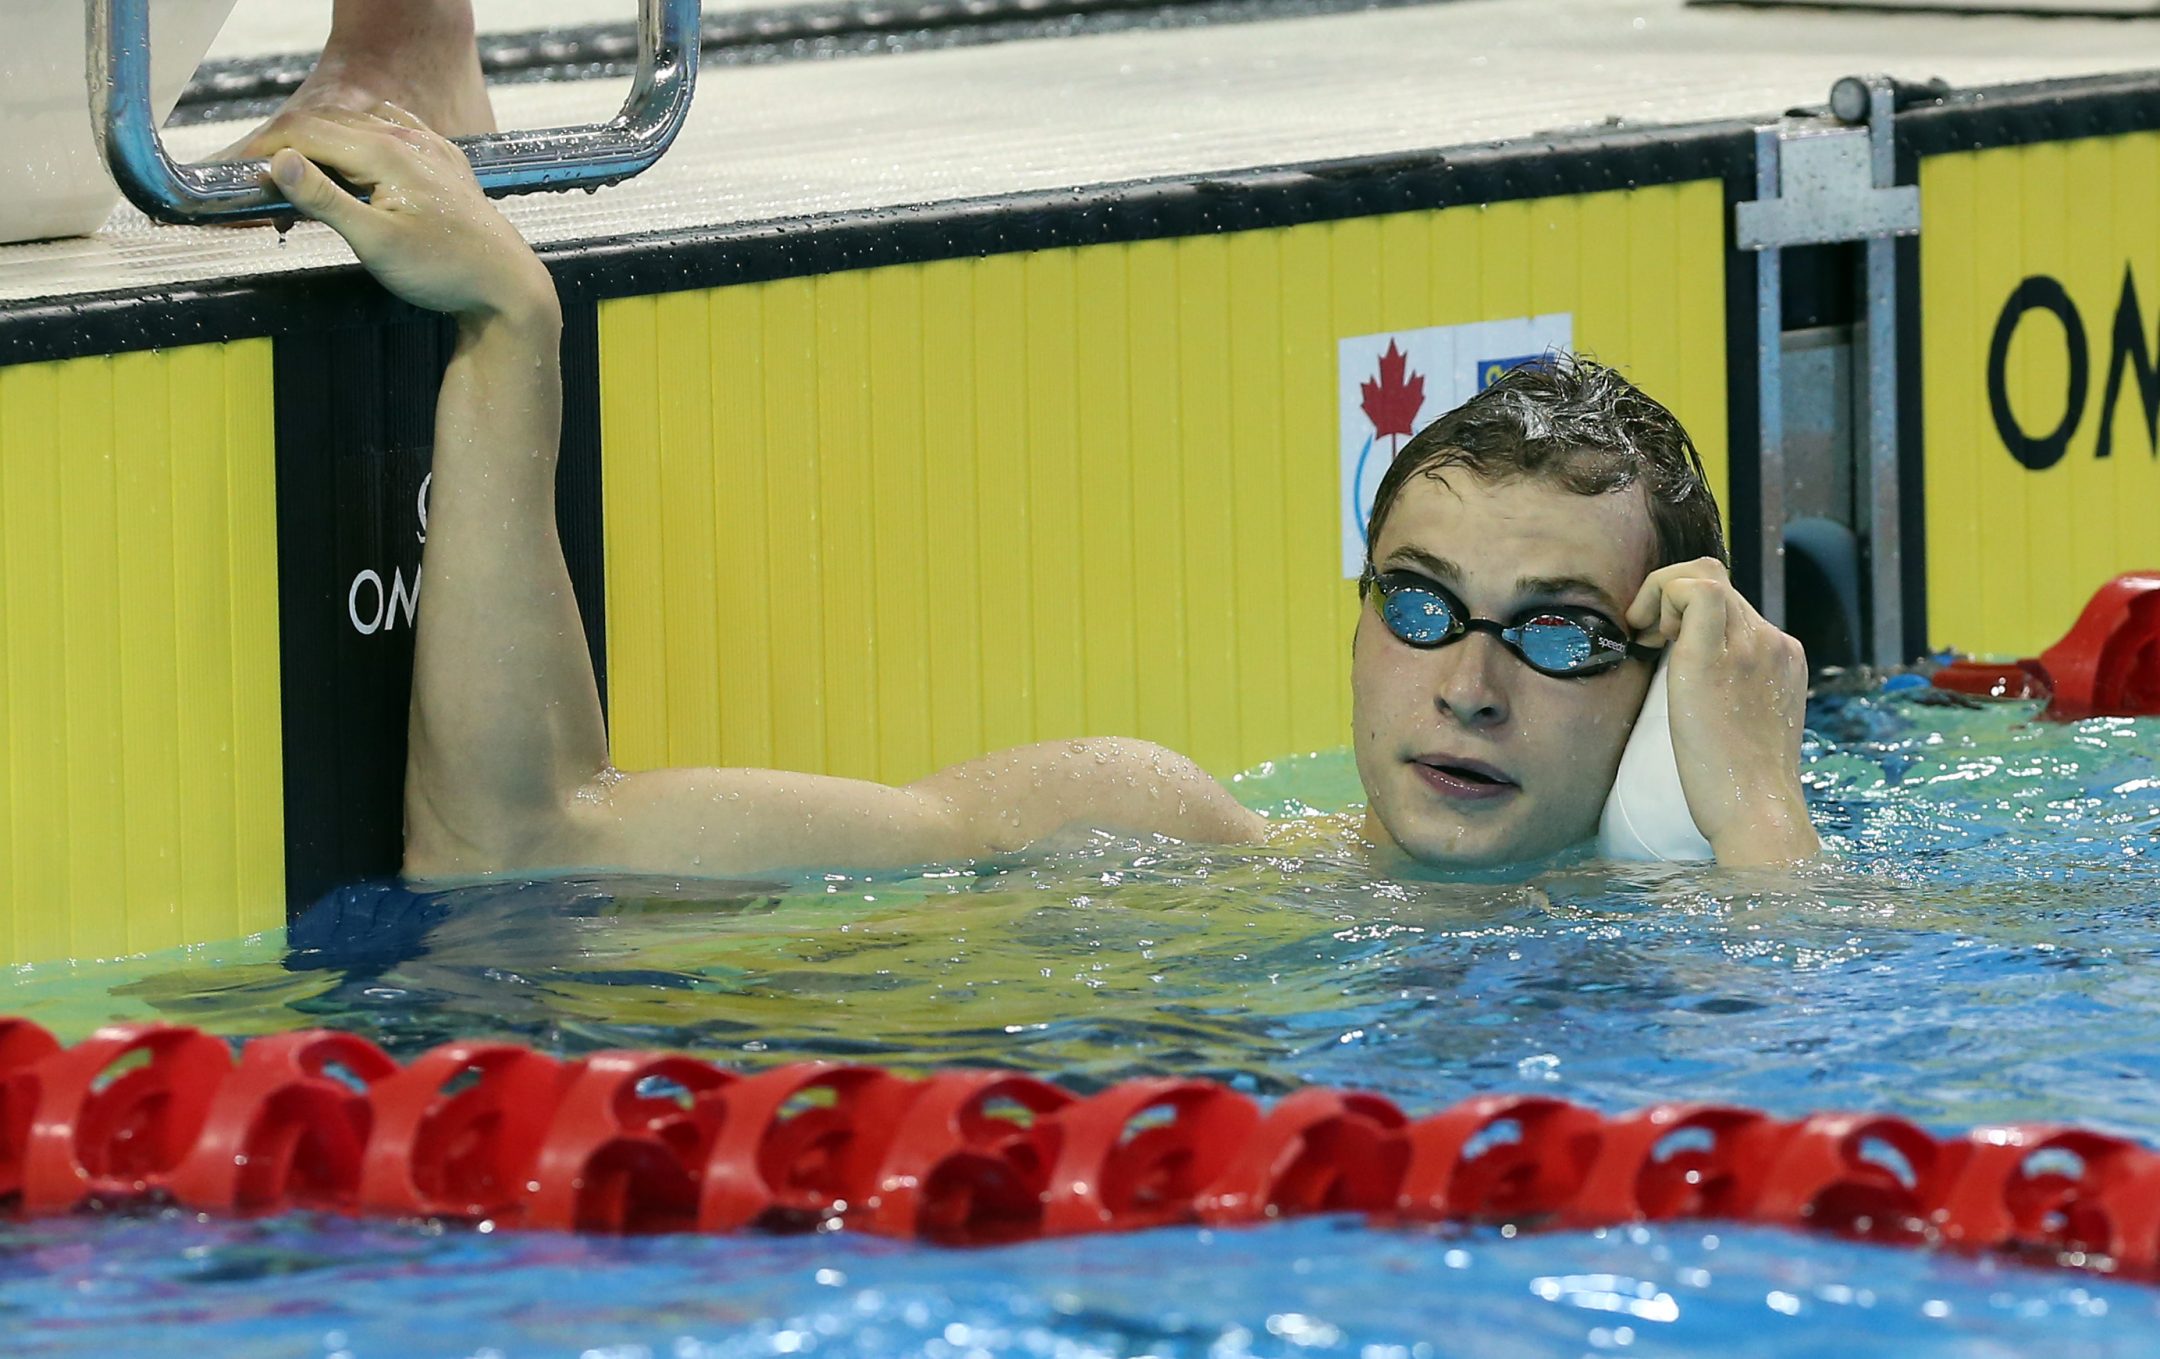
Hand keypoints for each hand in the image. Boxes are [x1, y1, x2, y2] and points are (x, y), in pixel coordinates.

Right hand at [259, 104, 554, 324]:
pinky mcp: (444, 164)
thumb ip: (326, 200)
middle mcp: (409, 140)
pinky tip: (352, 154)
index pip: (307, 134)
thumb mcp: (376, 242)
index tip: (235, 172)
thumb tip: (280, 162)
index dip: (265, 149)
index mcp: (386, 152)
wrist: (508, 287)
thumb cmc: (445, 271)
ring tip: (294, 176)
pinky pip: (392, 132)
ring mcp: (430, 149)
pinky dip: (359, 140)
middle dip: (287, 147)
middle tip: (254, 179)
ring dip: (321, 144)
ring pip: (359, 126)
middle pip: (329, 125)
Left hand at [1624, 557, 1819, 863]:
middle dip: (1669, 599)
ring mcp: (1750, 646)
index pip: (1733, 604)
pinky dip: (1662, 598)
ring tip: (1645, 638)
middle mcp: (1772, 644)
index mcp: (1782, 658)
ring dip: (1662, 597)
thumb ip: (1730, 690)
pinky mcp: (1715, 657)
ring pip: (1703, 577)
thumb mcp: (1744, 724)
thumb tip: (1683, 673)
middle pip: (1716, 582)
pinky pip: (1693, 589)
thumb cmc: (1737, 785)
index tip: (1661, 643)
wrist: (1755, 812)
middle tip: (1645, 639)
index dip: (1688, 611)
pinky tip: (1648, 638)